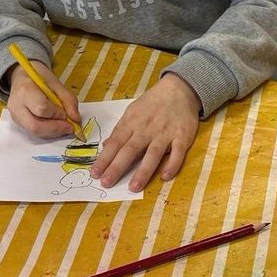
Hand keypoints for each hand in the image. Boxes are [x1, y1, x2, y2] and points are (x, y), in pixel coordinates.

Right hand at [7, 61, 80, 139]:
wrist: (21, 77)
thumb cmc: (39, 78)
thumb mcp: (56, 83)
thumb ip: (68, 100)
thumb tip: (76, 119)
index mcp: (25, 90)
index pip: (41, 108)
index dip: (56, 114)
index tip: (66, 113)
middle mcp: (16, 106)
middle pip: (35, 126)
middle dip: (56, 129)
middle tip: (70, 127)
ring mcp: (15, 116)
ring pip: (35, 132)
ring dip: (54, 132)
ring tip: (65, 126)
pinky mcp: (18, 123)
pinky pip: (34, 132)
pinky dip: (48, 132)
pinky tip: (56, 126)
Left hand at [90, 73, 199, 192]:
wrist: (178, 89)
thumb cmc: (152, 103)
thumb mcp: (132, 112)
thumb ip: (120, 130)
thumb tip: (105, 147)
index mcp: (132, 123)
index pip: (115, 143)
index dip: (104, 159)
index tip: (95, 174)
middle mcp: (147, 129)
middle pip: (130, 150)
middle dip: (117, 167)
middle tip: (106, 183)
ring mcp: (165, 133)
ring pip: (153, 154)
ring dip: (143, 171)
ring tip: (133, 187)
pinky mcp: (182, 136)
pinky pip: (177, 152)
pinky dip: (172, 164)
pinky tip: (165, 176)